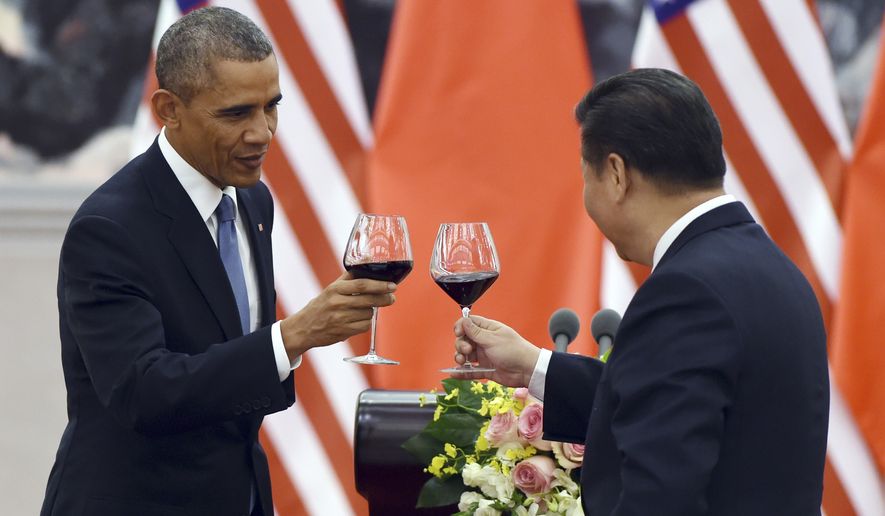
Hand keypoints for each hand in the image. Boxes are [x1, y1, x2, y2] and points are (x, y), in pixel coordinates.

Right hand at [280, 272, 395, 358]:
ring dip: (371, 311)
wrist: (304, 328)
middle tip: (391, 297)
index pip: (362, 285)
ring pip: (368, 314)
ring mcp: (340, 318)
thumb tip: (369, 259)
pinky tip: (359, 319)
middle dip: (384, 298)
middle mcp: (337, 303)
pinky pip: (364, 326)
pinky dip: (366, 323)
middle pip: (368, 300)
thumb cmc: (321, 306)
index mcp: (335, 289)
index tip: (392, 285)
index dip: (380, 285)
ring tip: (365, 309)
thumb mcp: (332, 288)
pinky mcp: (343, 332)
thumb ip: (350, 276)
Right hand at [453, 315, 540, 386]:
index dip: (461, 327)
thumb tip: (464, 320)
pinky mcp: (485, 369)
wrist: (527, 370)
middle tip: (467, 350)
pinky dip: (462, 372)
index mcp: (488, 329)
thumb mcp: (492, 339)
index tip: (458, 333)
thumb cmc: (513, 350)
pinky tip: (454, 373)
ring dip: (460, 357)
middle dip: (461, 344)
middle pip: (464, 340)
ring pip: (466, 355)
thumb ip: (475, 332)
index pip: (469, 323)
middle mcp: (484, 341)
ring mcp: (484, 355)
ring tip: (461, 362)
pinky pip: (470, 370)